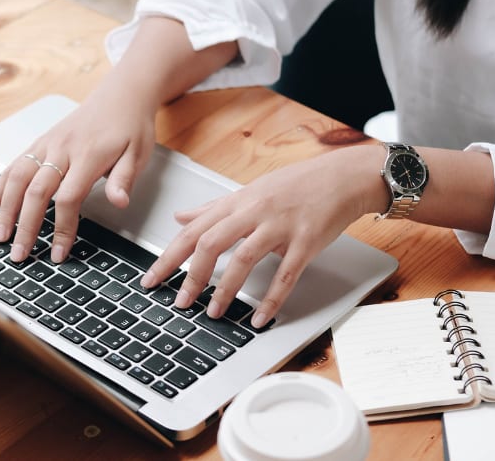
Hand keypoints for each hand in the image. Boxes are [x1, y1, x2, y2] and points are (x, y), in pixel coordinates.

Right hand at [0, 84, 158, 263]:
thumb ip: (124, 179)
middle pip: (36, 191)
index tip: (59, 253)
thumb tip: (119, 202)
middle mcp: (62, 149)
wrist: (120, 94)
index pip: (68, 197)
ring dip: (5, 209)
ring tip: (0, 236)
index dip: (62, 228)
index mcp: (88, 155)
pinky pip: (14, 165)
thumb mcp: (138, 153)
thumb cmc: (130, 125)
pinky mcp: (40, 143)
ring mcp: (47, 144)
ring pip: (18, 178)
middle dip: (25, 226)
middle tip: (19, 254)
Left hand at [140, 145, 384, 327]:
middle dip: (191, 275)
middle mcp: (254, 211)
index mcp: (238, 202)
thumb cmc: (297, 185)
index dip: (170, 256)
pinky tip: (259, 317)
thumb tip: (181, 217)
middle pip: (211, 242)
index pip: (194, 230)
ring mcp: (280, 226)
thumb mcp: (250, 192)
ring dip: (226, 289)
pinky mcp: (306, 241)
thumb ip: (214, 208)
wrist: (342, 178)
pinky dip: (271, 299)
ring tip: (213, 312)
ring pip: (244, 258)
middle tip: (180, 302)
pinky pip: (285, 274)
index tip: (152, 279)